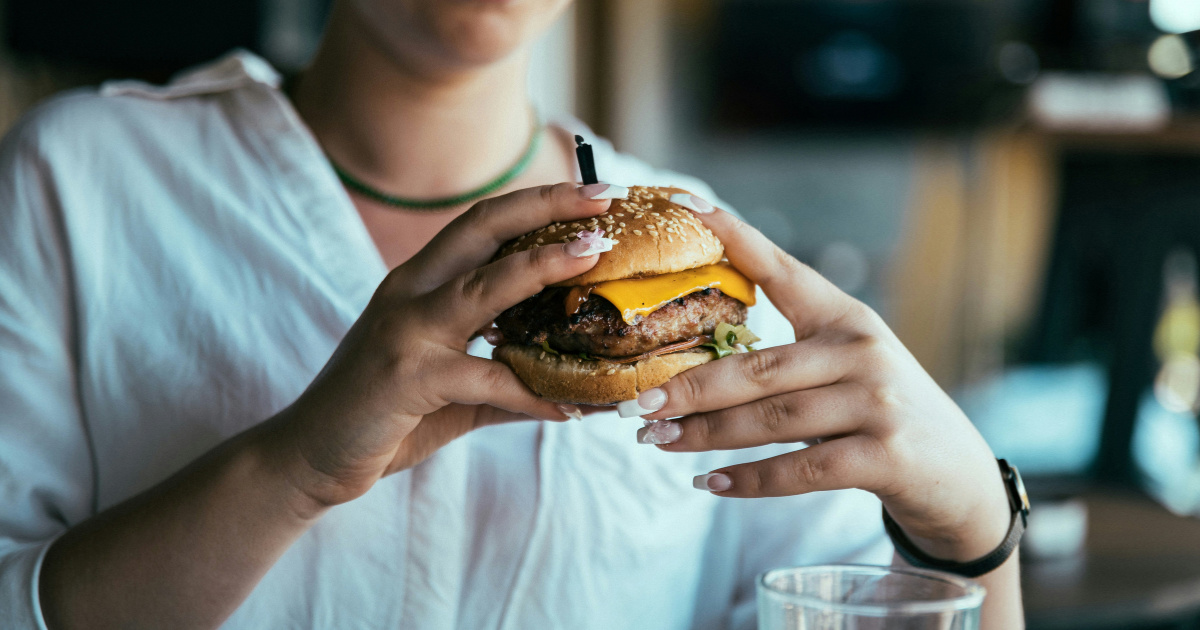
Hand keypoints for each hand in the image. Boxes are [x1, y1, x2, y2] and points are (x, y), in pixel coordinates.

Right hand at [264, 183, 614, 513]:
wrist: (310, 455)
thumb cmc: (385, 414)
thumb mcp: (454, 389)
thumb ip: (507, 378)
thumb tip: (575, 389)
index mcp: (420, 282)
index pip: (482, 224)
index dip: (536, 203)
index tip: (592, 193)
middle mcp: (410, 291)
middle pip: (482, 227)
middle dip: (544, 206)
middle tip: (601, 198)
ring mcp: (405, 330)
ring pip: (483, 285)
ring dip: (542, 266)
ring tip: (594, 256)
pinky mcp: (405, 376)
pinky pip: (485, 377)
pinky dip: (533, 392)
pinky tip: (571, 407)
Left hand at [638, 196, 1011, 560]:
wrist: (959, 477)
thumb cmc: (883, 415)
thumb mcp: (847, 367)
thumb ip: (789, 360)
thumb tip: (692, 372)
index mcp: (846, 317)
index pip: (784, 269)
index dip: (735, 236)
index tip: (688, 204)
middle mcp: (863, 350)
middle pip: (759, 366)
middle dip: (690, 386)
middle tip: (637, 403)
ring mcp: (877, 403)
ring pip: (772, 419)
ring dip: (706, 434)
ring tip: (657, 442)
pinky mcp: (886, 456)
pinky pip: (802, 469)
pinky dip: (749, 479)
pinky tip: (708, 482)